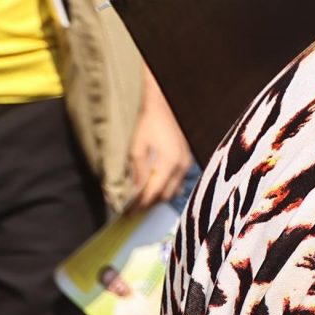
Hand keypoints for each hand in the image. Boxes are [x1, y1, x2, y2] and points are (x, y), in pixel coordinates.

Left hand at [127, 92, 191, 209]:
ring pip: (174, 188)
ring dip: (158, 196)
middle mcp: (182, 165)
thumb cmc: (146, 120)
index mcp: (169, 163)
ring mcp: (186, 161)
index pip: (154, 192)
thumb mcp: (136, 146)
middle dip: (150, 203)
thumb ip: (137, 171)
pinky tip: (154, 185)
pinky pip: (178, 179)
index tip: (128, 212)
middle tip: (133, 209)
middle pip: (166, 194)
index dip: (141, 204)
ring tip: (142, 199)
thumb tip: (134, 192)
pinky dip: (166, 186)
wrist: (159, 102)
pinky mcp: (186, 157)